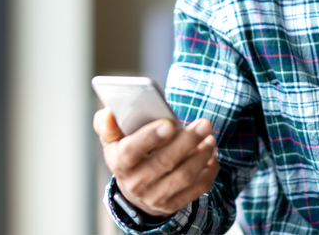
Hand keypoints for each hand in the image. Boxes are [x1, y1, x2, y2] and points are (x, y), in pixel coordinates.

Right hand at [93, 108, 219, 217]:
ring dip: (201, 155)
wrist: (134, 188)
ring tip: (209, 137)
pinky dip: (208, 170)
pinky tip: (211, 153)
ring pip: (184, 175)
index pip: (131, 151)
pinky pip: (197, 188)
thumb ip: (107, 124)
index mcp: (118, 162)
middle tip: (204, 123)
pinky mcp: (173, 204)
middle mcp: (135, 183)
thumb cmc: (126, 153)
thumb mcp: (112, 139)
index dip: (150, 137)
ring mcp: (155, 197)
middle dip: (187, 141)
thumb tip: (109, 114)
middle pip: (164, 162)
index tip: (169, 124)